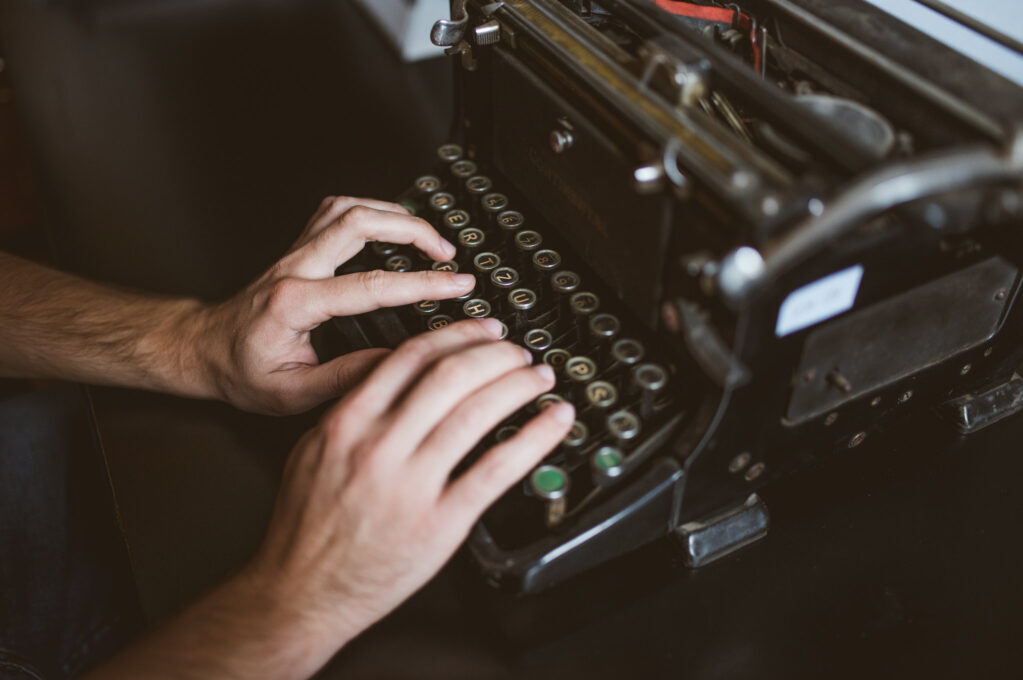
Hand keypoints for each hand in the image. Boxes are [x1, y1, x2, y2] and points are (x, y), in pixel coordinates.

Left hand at [195, 196, 475, 413]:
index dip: (423, 284)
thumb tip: (394, 362)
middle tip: (449, 253)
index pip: (371, 286)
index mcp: (295, 304)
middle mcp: (295, 268)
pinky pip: (337, 212)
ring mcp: (295, 253)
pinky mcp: (299, 249)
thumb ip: (344, 378)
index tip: (457, 285)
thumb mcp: (291, 393)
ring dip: (394, 214)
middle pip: (358, 222)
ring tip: (430, 236)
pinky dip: (372, 211)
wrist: (205, 350)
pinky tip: (393, 227)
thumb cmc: (242, 372)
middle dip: (413, 230)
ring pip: (347, 207)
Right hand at [239, 319, 574, 676]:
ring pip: (477, 412)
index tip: (482, 330)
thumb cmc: (305, 527)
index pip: (411, 357)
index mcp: (348, 422)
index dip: (457, 335)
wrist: (301, 591)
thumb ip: (351, 412)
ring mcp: (411, 484)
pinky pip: (496, 469)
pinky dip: (533, 438)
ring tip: (539, 377)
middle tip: (518, 351)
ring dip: (518, 385)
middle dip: (495, 354)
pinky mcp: (440, 522)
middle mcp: (380, 446)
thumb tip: (393, 379)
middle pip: (451, 376)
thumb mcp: (312, 452)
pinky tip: (554, 421)